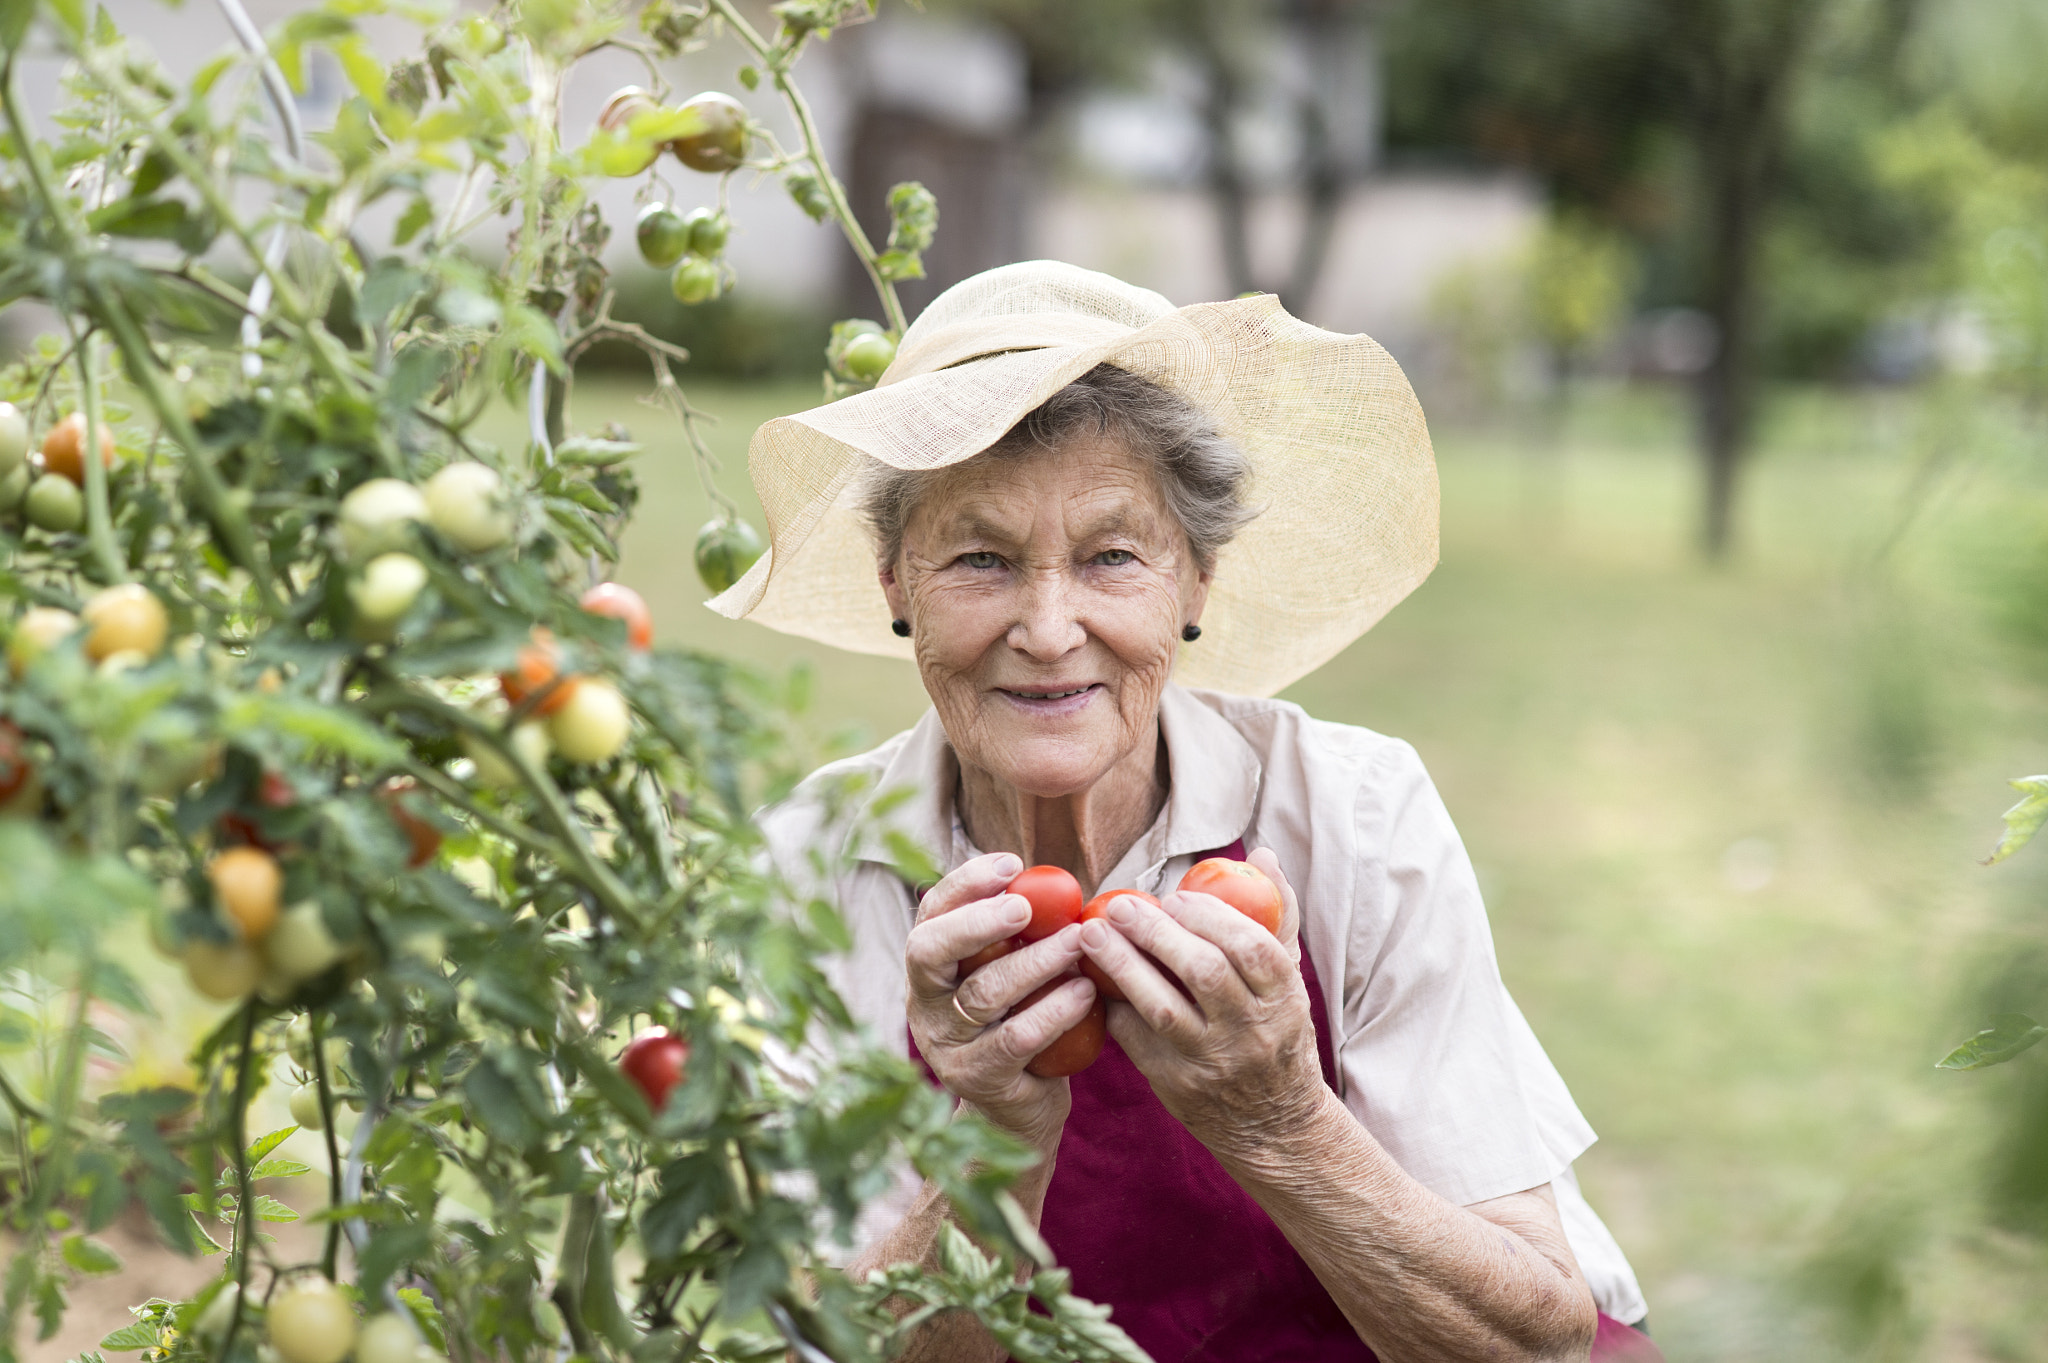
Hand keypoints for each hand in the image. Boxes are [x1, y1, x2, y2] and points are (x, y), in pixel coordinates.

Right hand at [904, 851, 1096, 1153]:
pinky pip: (1017, 1038)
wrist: (1019, 1110)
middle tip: (1026, 905)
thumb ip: (1016, 937)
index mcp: (928, 968)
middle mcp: (924, 1003)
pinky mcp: (979, 1078)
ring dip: (1035, 962)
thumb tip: (1056, 884)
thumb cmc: (1019, 1022)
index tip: (1012, 863)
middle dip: (978, 922)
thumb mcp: (1009, 977)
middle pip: (931, 951)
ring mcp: (946, 1045)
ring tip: (1079, 942)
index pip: (930, 913)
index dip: (965, 883)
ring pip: (983, 993)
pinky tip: (1085, 991)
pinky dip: (1054, 1011)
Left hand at [1078, 848, 1323, 1157]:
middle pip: (1202, 971)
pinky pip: (1137, 1039)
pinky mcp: (1176, 1085)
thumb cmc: (1278, 1032)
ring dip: (1121, 964)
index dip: (1209, 915)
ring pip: (1162, 1007)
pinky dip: (1116, 1006)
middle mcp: (1252, 1032)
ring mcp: (1212, 1062)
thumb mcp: (1291, 981)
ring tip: (1091, 933)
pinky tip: (1096, 982)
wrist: (1276, 1126)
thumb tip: (1262, 855)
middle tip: (1120, 905)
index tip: (1174, 895)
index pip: (1251, 947)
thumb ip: (1276, 917)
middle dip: (1155, 931)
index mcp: (1285, 999)